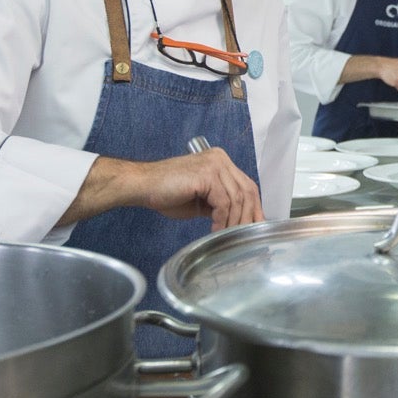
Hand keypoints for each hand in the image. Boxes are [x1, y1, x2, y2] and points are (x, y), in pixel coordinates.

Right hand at [134, 149, 264, 229]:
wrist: (142, 186)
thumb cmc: (166, 192)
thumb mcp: (201, 201)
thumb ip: (220, 204)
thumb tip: (239, 220)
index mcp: (221, 162)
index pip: (247, 185)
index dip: (254, 207)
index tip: (255, 227)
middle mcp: (220, 159)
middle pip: (247, 191)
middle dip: (248, 217)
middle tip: (244, 237)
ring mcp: (214, 165)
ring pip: (237, 199)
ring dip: (233, 222)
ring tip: (226, 238)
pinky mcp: (206, 175)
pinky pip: (223, 203)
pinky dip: (221, 220)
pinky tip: (215, 231)